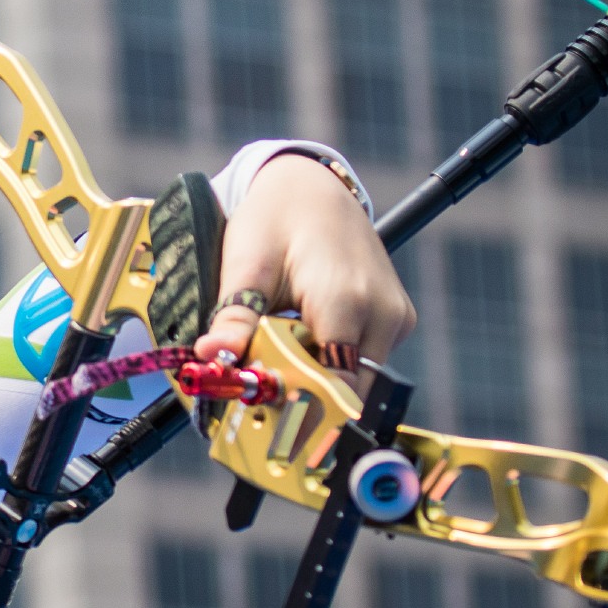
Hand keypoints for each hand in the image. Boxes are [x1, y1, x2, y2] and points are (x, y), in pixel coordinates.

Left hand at [194, 155, 415, 393]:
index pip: (332, 384)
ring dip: (314, 379)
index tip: (262, 419)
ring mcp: (394, 317)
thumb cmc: (277, 219)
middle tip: (258, 392)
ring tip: (275, 361)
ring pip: (355, 377)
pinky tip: (299, 344)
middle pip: (345, 387)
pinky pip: (363, 359)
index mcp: (346, 300)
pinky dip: (330, 361)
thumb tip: (211, 358)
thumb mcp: (246, 265)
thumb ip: (235, 317)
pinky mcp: (396, 319)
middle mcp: (382, 313)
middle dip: (302, 397)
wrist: (312, 189)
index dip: (298, 408)